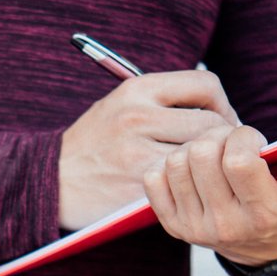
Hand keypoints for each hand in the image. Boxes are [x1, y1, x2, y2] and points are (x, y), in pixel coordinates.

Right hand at [58, 70, 238, 230]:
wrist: (52, 181)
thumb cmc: (94, 145)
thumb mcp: (120, 106)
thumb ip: (163, 102)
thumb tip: (219, 110)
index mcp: (137, 90)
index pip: (205, 84)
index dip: (224, 105)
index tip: (223, 123)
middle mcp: (138, 116)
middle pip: (211, 124)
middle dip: (224, 141)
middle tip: (224, 156)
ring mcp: (137, 153)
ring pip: (202, 156)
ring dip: (211, 168)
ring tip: (207, 173)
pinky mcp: (137, 186)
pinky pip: (183, 184)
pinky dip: (191, 188)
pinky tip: (186, 191)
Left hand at [143, 125, 276, 266]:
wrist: (263, 244)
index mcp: (263, 213)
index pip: (237, 160)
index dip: (244, 136)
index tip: (253, 140)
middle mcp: (226, 226)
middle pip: (201, 155)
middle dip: (218, 136)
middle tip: (231, 143)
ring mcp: (194, 228)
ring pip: (176, 162)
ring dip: (194, 148)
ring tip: (215, 156)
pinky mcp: (172, 225)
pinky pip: (153, 178)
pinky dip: (169, 164)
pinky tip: (193, 169)